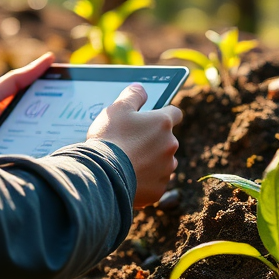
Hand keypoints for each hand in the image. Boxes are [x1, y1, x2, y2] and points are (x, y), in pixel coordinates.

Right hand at [87, 84, 181, 207]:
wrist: (103, 175)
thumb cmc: (110, 138)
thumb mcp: (117, 109)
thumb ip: (132, 95)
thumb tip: (141, 88)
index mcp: (163, 123)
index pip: (175, 113)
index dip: (163, 114)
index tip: (152, 118)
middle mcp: (170, 145)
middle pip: (166, 140)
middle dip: (153, 141)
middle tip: (130, 143)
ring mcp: (166, 169)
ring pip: (162, 162)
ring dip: (150, 161)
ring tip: (128, 162)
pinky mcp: (159, 190)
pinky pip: (154, 182)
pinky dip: (145, 180)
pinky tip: (128, 178)